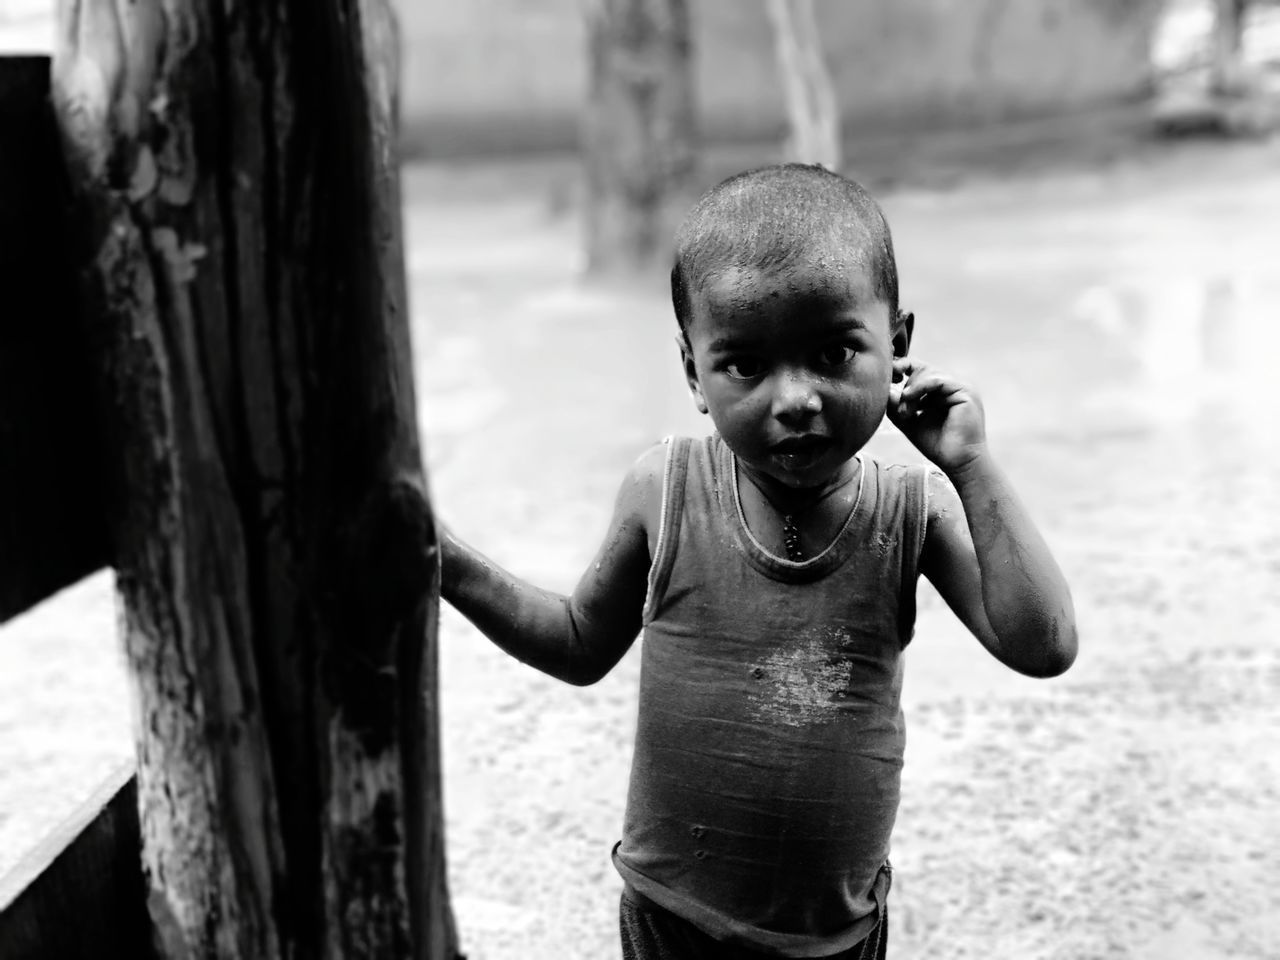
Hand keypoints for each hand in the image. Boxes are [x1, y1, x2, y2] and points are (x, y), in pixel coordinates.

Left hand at [887, 358, 987, 472]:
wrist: (958, 462)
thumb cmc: (937, 445)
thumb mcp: (909, 421)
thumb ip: (896, 405)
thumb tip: (881, 389)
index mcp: (943, 390)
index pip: (921, 369)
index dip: (902, 368)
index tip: (887, 379)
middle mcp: (953, 385)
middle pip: (922, 369)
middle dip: (905, 387)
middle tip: (900, 410)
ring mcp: (961, 387)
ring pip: (928, 373)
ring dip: (911, 391)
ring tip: (905, 412)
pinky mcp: (965, 392)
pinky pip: (938, 380)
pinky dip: (920, 387)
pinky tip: (909, 399)